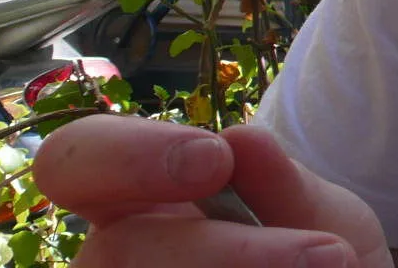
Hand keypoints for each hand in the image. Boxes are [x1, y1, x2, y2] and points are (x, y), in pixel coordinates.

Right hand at [34, 113, 392, 267]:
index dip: (126, 154)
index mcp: (141, 204)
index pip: (76, 161)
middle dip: (215, 252)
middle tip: (321, 255)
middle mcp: (117, 262)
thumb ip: (284, 184)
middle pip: (109, 252)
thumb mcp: (319, 216)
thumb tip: (240, 140)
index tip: (217, 159)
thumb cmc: (318, 257)